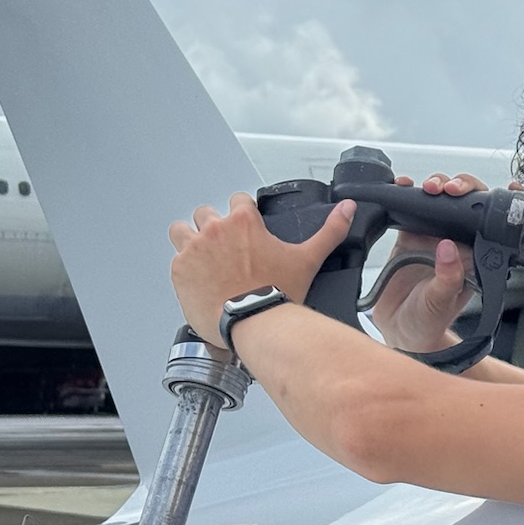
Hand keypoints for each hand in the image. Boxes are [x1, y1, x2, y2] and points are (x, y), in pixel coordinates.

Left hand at [168, 191, 352, 346]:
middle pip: (205, 214)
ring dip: (190, 241)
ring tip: (204, 262)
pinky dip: (185, 270)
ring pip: (181, 231)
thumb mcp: (307, 259)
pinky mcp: (179, 270)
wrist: (254, 323)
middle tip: (225, 252)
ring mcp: (193, 248)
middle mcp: (214, 229)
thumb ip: (330, 231)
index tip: (246, 233)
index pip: (237, 201)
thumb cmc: (278, 293)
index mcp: (243, 221)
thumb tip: (347, 208)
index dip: (242, 216)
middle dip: (213, 229)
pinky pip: (176, 260)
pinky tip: (200, 283)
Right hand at [368, 172, 507, 352]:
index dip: (499, 202)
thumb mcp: (440, 304)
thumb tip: (448, 248)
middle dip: (462, 187)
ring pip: (439, 199)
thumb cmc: (429, 322)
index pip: (492, 222)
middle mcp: (457, 242)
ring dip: (436, 184)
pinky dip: (405, 192)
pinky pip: (408, 206)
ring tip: (429, 188)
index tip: (504, 188)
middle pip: (466, 202)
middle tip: (450, 189)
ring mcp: (432, 235)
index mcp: (475, 255)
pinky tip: (402, 186)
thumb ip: (447, 279)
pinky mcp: (408, 234)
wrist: (400, 331)